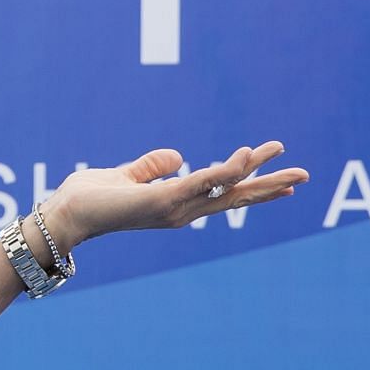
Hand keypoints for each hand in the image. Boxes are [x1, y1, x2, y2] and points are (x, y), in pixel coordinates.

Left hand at [46, 141, 307, 245]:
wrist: (65, 215)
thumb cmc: (91, 198)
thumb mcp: (126, 177)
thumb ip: (150, 167)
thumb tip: (178, 155)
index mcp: (176, 203)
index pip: (222, 192)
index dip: (251, 182)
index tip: (281, 177)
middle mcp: (182, 210)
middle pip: (235, 195)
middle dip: (269, 184)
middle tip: (304, 173)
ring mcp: (174, 207)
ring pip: (224, 188)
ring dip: (255, 172)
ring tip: (283, 156)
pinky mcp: (162, 200)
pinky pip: (201, 183)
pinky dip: (224, 171)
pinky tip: (244, 157)